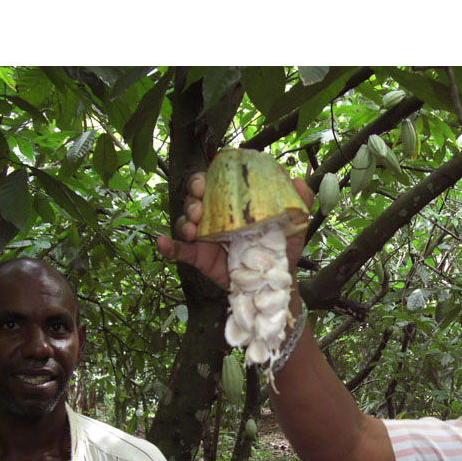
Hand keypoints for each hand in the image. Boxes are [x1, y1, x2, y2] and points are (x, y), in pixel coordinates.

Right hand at [157, 171, 313, 288]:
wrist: (275, 282)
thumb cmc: (281, 250)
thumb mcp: (294, 225)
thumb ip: (299, 202)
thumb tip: (299, 180)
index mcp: (233, 205)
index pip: (213, 183)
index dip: (206, 177)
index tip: (207, 180)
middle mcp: (216, 217)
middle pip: (195, 197)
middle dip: (193, 195)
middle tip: (200, 201)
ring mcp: (205, 236)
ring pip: (185, 220)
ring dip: (184, 219)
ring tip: (192, 227)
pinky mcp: (200, 257)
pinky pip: (180, 251)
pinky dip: (168, 247)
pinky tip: (161, 244)